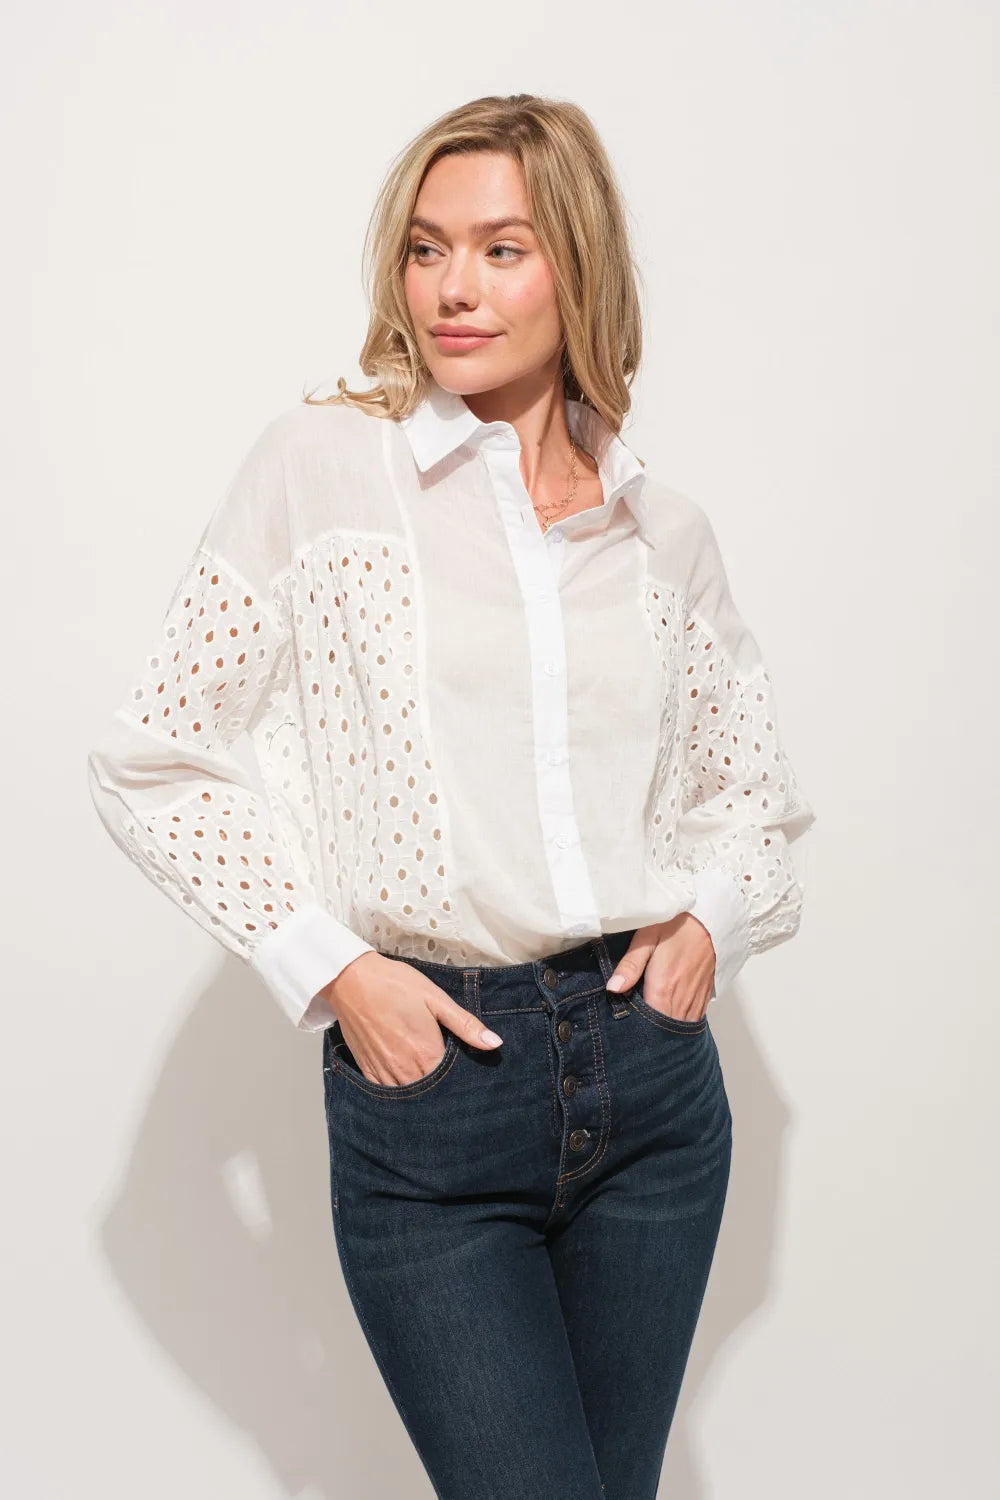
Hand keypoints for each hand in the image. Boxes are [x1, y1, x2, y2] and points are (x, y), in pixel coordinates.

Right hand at [318, 952, 503, 1086]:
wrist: (352, 979)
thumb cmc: (395, 985)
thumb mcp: (436, 999)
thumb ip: (465, 1025)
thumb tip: (494, 1043)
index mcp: (427, 1054)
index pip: (451, 1083)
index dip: (460, 1080)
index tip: (467, 1076)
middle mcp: (405, 1070)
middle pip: (430, 1093)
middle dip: (441, 1090)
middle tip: (449, 1081)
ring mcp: (384, 1072)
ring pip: (407, 1097)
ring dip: (419, 1094)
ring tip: (428, 1082)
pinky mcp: (367, 1069)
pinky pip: (385, 1093)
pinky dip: (397, 1093)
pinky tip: (404, 1083)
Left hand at [605, 914, 716, 1021]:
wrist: (708, 921)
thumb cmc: (674, 927)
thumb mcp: (646, 939)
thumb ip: (630, 965)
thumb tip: (613, 989)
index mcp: (663, 989)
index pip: (649, 1024)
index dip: (637, 1029)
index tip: (626, 1026)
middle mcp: (681, 1000)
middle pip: (664, 1029)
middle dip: (651, 1032)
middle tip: (636, 1028)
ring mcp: (695, 1000)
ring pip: (680, 1027)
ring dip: (666, 1029)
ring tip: (652, 1026)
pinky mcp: (704, 997)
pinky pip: (692, 1020)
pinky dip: (681, 1022)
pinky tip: (670, 1017)